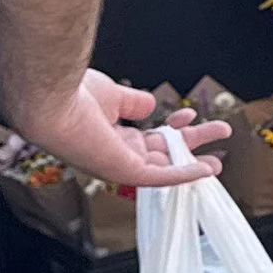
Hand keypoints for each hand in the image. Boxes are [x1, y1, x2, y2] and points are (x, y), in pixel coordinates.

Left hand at [11, 73, 228, 185]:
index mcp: (111, 137)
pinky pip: (159, 177)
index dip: (173, 128)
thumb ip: (133, 103)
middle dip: (192, 143)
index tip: (190, 113)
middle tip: (219, 133)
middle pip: (163, 152)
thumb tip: (151, 104)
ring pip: (166, 165)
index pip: (149, 137)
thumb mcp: (112, 95)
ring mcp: (119, 164)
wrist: (50, 100)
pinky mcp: (123, 171)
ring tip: (222, 150)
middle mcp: (116, 153)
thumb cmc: (71, 94)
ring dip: (195, 159)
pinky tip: (206, 170)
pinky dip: (184, 175)